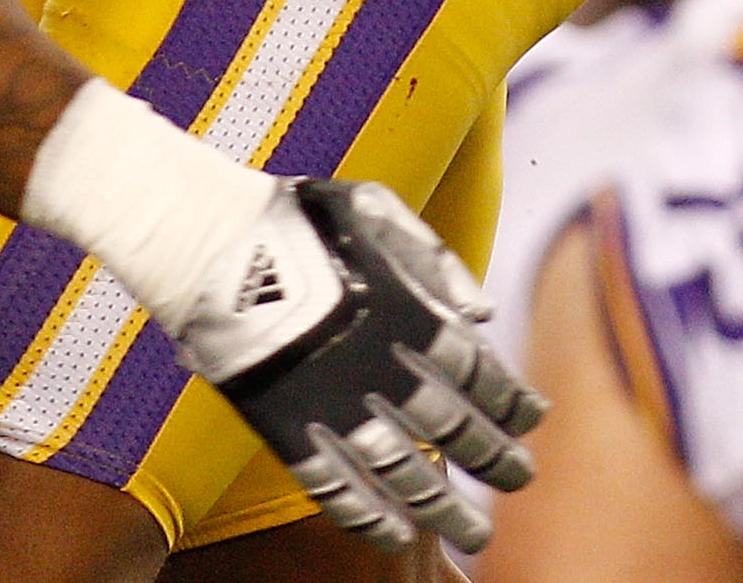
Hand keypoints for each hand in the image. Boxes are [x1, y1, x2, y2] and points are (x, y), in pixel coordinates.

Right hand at [170, 177, 543, 552]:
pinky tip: (395, 534)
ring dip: (444, 507)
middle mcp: (379, 364)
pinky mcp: (286, 428)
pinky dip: (369, 517)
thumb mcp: (373, 209)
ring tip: (474, 532)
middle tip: (520, 480)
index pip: (478, 372)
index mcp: (405, 309)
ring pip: (404, 474)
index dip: (510, 402)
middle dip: (494, 459)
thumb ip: (433, 258)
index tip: (531, 421)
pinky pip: (335, 488)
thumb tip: (483, 314)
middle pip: (453, 427)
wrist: (210, 237)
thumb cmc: (298, 218)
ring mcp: (332, 403)